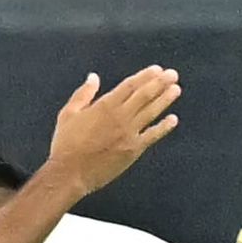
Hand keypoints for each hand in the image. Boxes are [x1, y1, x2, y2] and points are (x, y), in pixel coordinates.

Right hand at [43, 66, 182, 194]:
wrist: (70, 173)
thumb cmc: (66, 144)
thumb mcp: (68, 114)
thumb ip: (83, 94)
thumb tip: (93, 77)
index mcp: (105, 106)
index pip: (130, 86)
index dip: (145, 76)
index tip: (157, 69)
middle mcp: (120, 117)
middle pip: (145, 95)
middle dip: (160, 83)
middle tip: (173, 74)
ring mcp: (129, 133)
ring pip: (152, 112)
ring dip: (165, 99)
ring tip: (176, 89)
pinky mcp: (134, 149)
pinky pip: (153, 135)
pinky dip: (164, 127)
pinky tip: (173, 119)